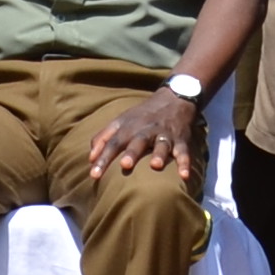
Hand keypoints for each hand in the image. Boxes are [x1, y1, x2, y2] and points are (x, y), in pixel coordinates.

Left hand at [85, 91, 203, 178]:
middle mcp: (146, 130)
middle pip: (137, 142)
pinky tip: (184, 176)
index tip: (94, 175)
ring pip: (162, 144)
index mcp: (129, 127)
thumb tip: (90, 159)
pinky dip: (185, 163)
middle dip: (132, 153)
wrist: (174, 98)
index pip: (113, 143)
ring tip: (155, 166)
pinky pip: (184, 152)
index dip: (103, 158)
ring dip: (159, 154)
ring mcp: (164, 134)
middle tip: (125, 165)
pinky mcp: (181, 140)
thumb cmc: (142, 116)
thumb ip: (103, 139)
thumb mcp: (120, 121)